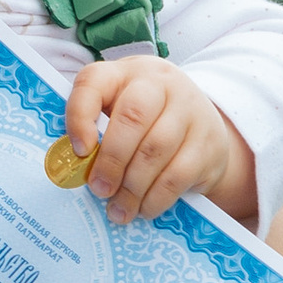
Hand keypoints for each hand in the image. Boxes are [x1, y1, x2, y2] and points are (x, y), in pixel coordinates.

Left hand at [63, 58, 257, 225]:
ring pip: (156, 149)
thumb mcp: (120, 112)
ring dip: (132, 187)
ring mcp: (190, 110)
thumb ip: (96, 130)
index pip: (93, 82)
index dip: (79, 116)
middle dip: (111, 160)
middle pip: (133, 117)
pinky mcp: (208, 142)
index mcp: (125, 73)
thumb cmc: (147, 122)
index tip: (78, 152)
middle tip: (99, 190)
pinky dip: (156, 197)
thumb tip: (74, 169)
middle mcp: (160, 83)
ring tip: (119, 209)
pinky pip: (178, 175)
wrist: (203, 127)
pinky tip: (145, 208)